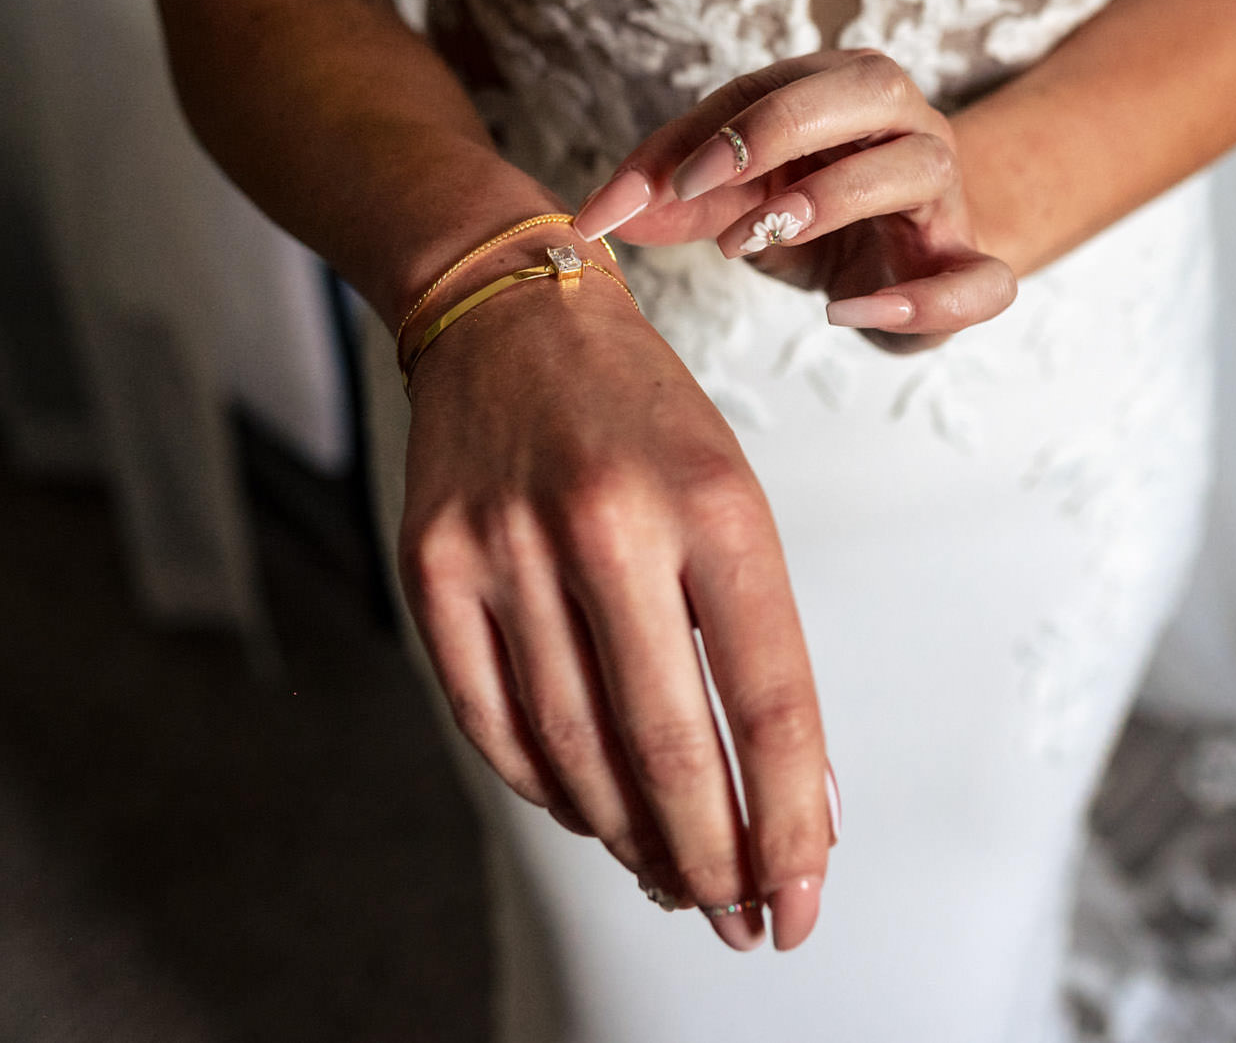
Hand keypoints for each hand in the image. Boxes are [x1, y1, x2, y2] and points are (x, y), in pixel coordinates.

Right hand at [398, 246, 833, 949]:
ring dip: (631, 840)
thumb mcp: (732, 499)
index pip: (768, 700)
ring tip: (672, 879)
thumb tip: (795, 799)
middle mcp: (608, 524)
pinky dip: (547, 788)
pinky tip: (589, 815)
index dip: (789, 822)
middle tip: (740, 921)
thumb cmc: (642, 417)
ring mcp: (506, 548)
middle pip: (666, 748)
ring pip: (574, 752)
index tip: (804, 899)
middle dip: (713, 861)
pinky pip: (492, 723)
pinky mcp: (431, 568)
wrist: (508, 315)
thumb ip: (758, 644)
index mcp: (712, 503)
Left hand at [575, 50, 1016, 351]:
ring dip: (833, 198)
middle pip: (871, 85)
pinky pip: (980, 280)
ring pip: (919, 165)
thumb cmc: (818, 214)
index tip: (644, 190)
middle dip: (779, 128)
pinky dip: (924, 300)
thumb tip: (593, 218)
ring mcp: (944, 192)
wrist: (908, 264)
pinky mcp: (966, 264)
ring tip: (759, 239)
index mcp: (843, 90)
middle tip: (702, 189)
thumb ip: (670, 202)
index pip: (770, 87)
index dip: (704, 132)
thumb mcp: (735, 202)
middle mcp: (906, 125)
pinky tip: (849, 314)